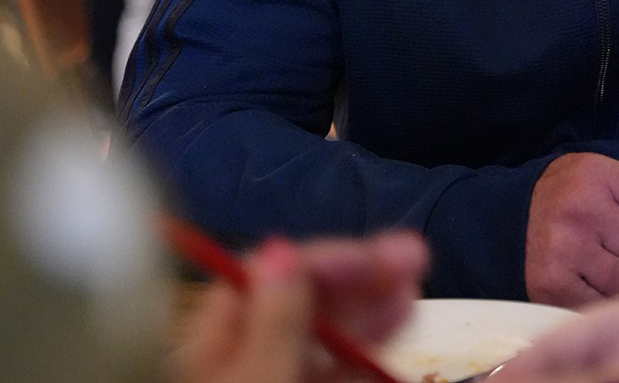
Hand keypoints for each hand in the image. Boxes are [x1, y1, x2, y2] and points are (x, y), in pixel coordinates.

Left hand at [174, 230, 428, 382]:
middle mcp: (228, 357)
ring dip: (367, 308)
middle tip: (415, 256)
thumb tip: (283, 249)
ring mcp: (257, 375)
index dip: (322, 259)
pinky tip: (392, 331)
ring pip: (314, 335)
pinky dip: (356, 350)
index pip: (262, 276)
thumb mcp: (259, 382)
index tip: (378, 253)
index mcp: (203, 345)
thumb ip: (273, 324)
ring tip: (413, 286)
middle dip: (357, 277)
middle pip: (295, 301)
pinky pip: (320, 368)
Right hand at [525, 154, 618, 306]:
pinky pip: (605, 303)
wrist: (502, 221)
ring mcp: (568, 252)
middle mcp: (583, 211)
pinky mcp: (555, 287)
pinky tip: (586, 279)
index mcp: (596, 176)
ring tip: (601, 261)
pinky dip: (602, 296)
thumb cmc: (561, 196)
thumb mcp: (593, 172)